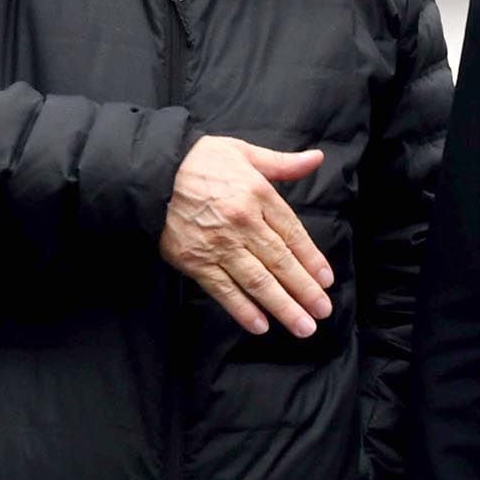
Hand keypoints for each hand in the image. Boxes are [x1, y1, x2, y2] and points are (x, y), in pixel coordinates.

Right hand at [162, 136, 333, 335]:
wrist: (152, 175)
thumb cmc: (202, 162)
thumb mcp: (245, 152)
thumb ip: (283, 163)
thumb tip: (316, 158)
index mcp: (258, 196)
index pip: (293, 234)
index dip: (312, 259)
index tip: (327, 280)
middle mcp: (242, 224)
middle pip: (280, 262)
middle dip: (305, 290)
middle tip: (323, 311)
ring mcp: (218, 246)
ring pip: (257, 282)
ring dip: (282, 307)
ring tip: (303, 327)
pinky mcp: (195, 262)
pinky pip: (223, 291)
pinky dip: (242, 310)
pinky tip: (261, 325)